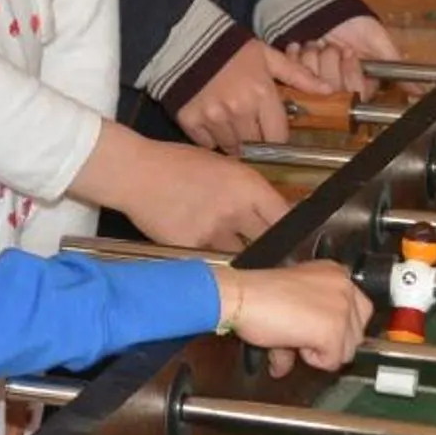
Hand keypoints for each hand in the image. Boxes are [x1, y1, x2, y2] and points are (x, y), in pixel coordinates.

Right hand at [121, 137, 289, 252]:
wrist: (138, 174)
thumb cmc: (179, 164)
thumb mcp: (225, 167)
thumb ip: (249, 191)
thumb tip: (273, 212)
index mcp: (247, 186)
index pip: (285, 217)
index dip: (295, 232)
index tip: (297, 242)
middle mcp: (235, 210)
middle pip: (268, 241)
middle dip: (275, 252)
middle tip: (279, 262)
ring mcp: (213, 232)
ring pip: (243, 258)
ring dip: (247, 262)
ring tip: (251, 269)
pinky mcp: (192, 249)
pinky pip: (214, 262)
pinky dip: (218, 264)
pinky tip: (219, 266)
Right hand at [175, 40, 334, 154]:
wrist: (186, 39)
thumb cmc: (232, 48)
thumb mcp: (268, 56)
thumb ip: (298, 75)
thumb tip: (327, 90)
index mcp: (261, 94)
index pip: (277, 137)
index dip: (278, 139)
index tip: (274, 134)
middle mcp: (238, 110)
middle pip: (254, 145)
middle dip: (256, 141)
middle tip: (252, 130)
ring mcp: (213, 117)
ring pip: (231, 147)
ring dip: (234, 142)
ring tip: (232, 125)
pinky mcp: (190, 120)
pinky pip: (206, 143)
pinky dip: (211, 138)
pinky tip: (213, 123)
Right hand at [220, 261, 370, 376]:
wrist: (244, 297)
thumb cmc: (258, 293)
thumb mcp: (294, 298)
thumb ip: (310, 319)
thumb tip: (310, 343)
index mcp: (336, 273)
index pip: (359, 310)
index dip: (339, 327)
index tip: (323, 332)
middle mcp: (345, 287)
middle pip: (356, 333)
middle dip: (331, 343)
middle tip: (302, 340)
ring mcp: (342, 309)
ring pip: (347, 350)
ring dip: (319, 352)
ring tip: (294, 338)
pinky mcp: (334, 331)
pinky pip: (332, 361)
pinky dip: (312, 360)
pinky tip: (294, 342)